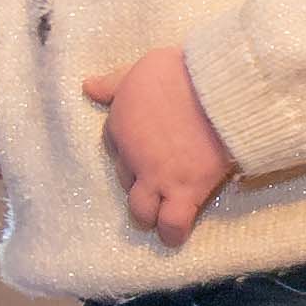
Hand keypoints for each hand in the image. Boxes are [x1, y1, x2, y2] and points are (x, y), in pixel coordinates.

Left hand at [81, 41, 238, 242]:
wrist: (216, 89)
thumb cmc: (181, 72)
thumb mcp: (141, 68)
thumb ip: (115, 82)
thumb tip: (89, 86)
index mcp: (121, 123)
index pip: (114, 145)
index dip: (128, 149)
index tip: (144, 148)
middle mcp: (133, 156)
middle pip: (125, 178)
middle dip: (137, 180)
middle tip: (157, 179)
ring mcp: (158, 177)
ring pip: (141, 209)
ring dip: (147, 213)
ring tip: (158, 217)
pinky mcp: (185, 191)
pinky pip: (173, 222)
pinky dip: (172, 232)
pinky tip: (174, 237)